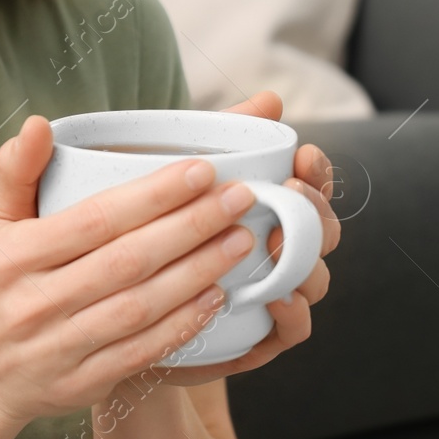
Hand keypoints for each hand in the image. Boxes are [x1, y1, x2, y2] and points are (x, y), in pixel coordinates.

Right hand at [0, 112, 263, 425]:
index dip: (153, 195)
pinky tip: (217, 297)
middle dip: (192, 226)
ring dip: (198, 272)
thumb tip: (40, 123)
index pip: (96, 219)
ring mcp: (60, 347)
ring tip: (240, 241)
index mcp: (16, 255)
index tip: (202, 170)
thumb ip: (15, 170)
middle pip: (129, 260)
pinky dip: (182, 325)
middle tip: (240, 198)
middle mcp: (37, 302)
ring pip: (142, 306)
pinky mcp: (82, 384)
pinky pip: (142, 352)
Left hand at [153, 90, 340, 386]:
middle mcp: (280, 251)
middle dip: (315, 210)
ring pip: (314, 278)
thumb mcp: (179, 177)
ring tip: (280, 243)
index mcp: (270, 209)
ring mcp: (272, 294)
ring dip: (307, 260)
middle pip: (323, 232)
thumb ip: (226, 137)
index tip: (302, 155)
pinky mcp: (257, 338)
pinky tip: (279, 297)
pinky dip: (293, 314)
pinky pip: (292, 330)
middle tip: (290, 192)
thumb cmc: (153, 228)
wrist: (115, 305)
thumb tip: (271, 100)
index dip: (317, 172)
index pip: (310, 186)